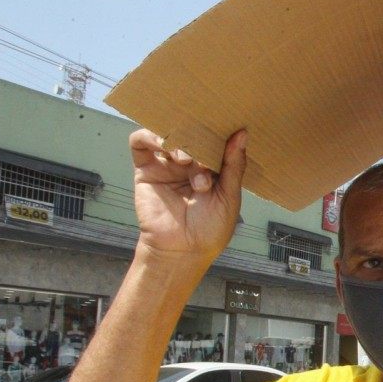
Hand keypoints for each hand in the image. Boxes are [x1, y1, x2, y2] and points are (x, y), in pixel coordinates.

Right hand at [130, 129, 247, 261]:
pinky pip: (140, 143)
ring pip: (168, 134)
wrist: (182, 250)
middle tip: (203, 158)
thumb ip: (234, 164)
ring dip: (178, 141)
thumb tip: (242, 134)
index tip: (227, 131)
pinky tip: (164, 146)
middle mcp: (189, 164)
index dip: (220, 134)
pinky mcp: (145, 169)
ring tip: (186, 159)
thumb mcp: (230, 195)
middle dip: (200, 142)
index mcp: (212, 169)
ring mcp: (167, 165)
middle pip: (192, 134)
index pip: (215, 140)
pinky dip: (149, 136)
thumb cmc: (211, 228)